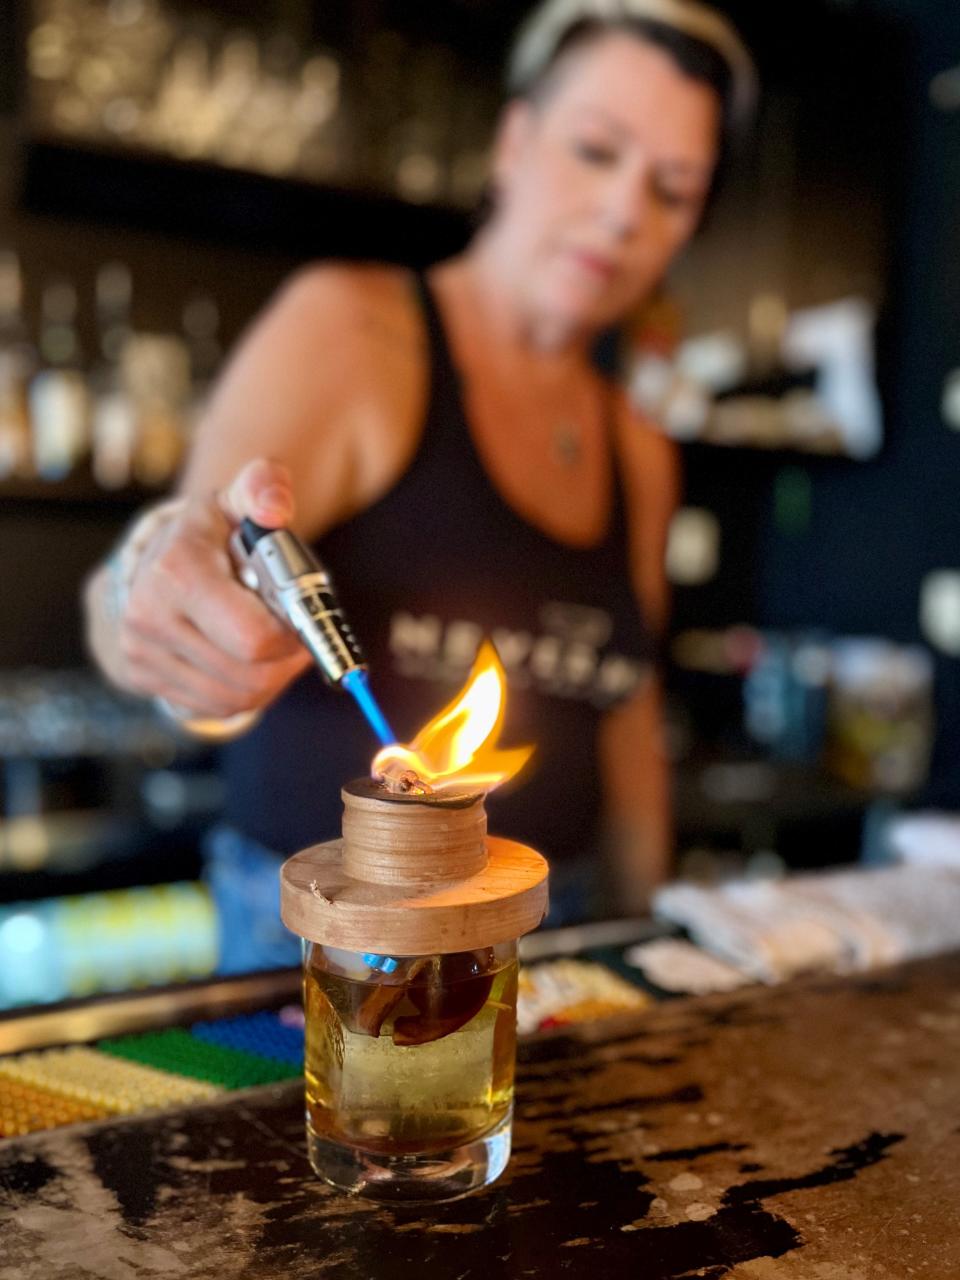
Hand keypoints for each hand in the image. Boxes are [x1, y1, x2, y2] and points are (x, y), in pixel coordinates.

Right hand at [85, 459, 311, 718]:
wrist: (145, 563)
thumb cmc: (208, 536)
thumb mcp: (235, 502)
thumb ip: (263, 489)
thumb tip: (274, 507)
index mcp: (177, 570)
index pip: (254, 637)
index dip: (292, 635)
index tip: (298, 617)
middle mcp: (148, 616)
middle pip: (250, 676)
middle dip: (286, 662)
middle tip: (296, 638)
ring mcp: (140, 652)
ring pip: (236, 699)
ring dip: (270, 680)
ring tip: (274, 648)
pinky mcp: (140, 678)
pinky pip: (214, 707)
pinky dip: (244, 693)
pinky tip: (246, 662)